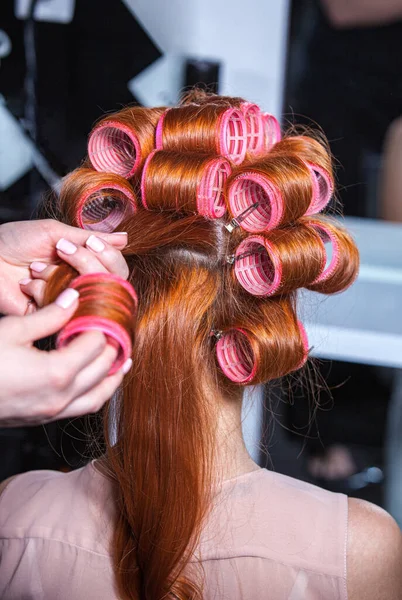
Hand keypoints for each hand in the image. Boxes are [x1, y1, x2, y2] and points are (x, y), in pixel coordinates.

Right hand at [0, 289, 130, 427]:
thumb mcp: (13, 331)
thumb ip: (48, 316)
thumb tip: (74, 298)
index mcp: (57, 372)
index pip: (96, 344)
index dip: (102, 325)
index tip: (103, 312)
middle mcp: (62, 396)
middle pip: (103, 368)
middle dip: (112, 346)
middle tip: (115, 328)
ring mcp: (55, 411)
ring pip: (100, 394)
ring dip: (114, 375)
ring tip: (122, 358)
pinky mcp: (47, 418)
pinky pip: (85, 408)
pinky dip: (99, 393)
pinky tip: (98, 381)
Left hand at [19, 233, 129, 307]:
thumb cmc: (15, 240)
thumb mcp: (56, 233)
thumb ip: (90, 239)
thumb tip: (125, 239)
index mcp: (85, 263)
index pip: (117, 269)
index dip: (110, 258)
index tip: (92, 244)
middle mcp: (80, 284)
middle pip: (109, 286)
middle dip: (86, 265)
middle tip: (62, 253)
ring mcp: (66, 302)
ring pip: (85, 297)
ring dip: (57, 276)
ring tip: (35, 268)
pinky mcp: (49, 316)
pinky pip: (61, 310)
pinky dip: (42, 292)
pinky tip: (26, 284)